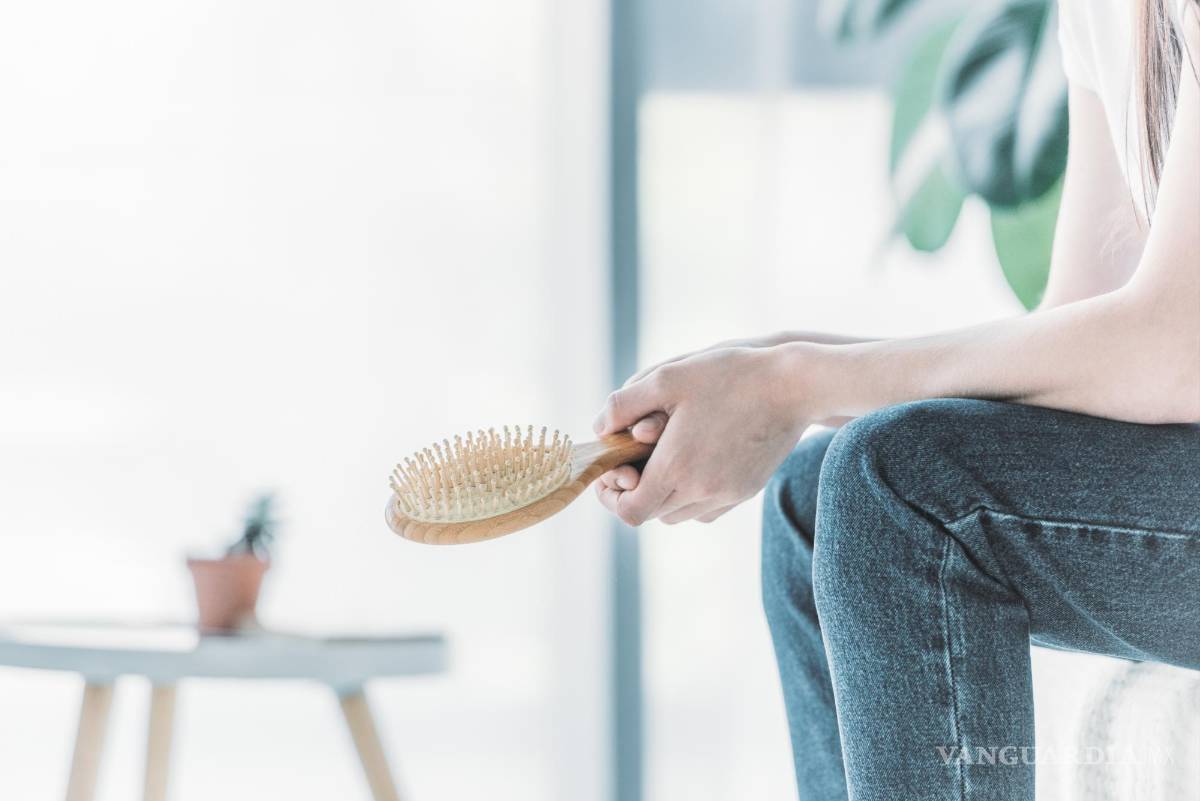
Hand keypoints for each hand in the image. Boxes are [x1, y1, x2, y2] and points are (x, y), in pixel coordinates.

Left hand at [592, 345, 811, 525]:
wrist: (793, 386)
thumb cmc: (729, 376)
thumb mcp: (668, 377)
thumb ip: (624, 404)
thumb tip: (599, 429)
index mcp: (676, 467)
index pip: (630, 511)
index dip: (613, 497)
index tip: (612, 472)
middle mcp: (701, 490)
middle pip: (652, 514)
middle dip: (636, 492)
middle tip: (631, 461)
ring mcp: (727, 494)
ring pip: (679, 515)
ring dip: (663, 496)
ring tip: (661, 461)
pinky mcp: (746, 491)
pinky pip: (707, 510)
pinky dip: (691, 496)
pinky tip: (692, 466)